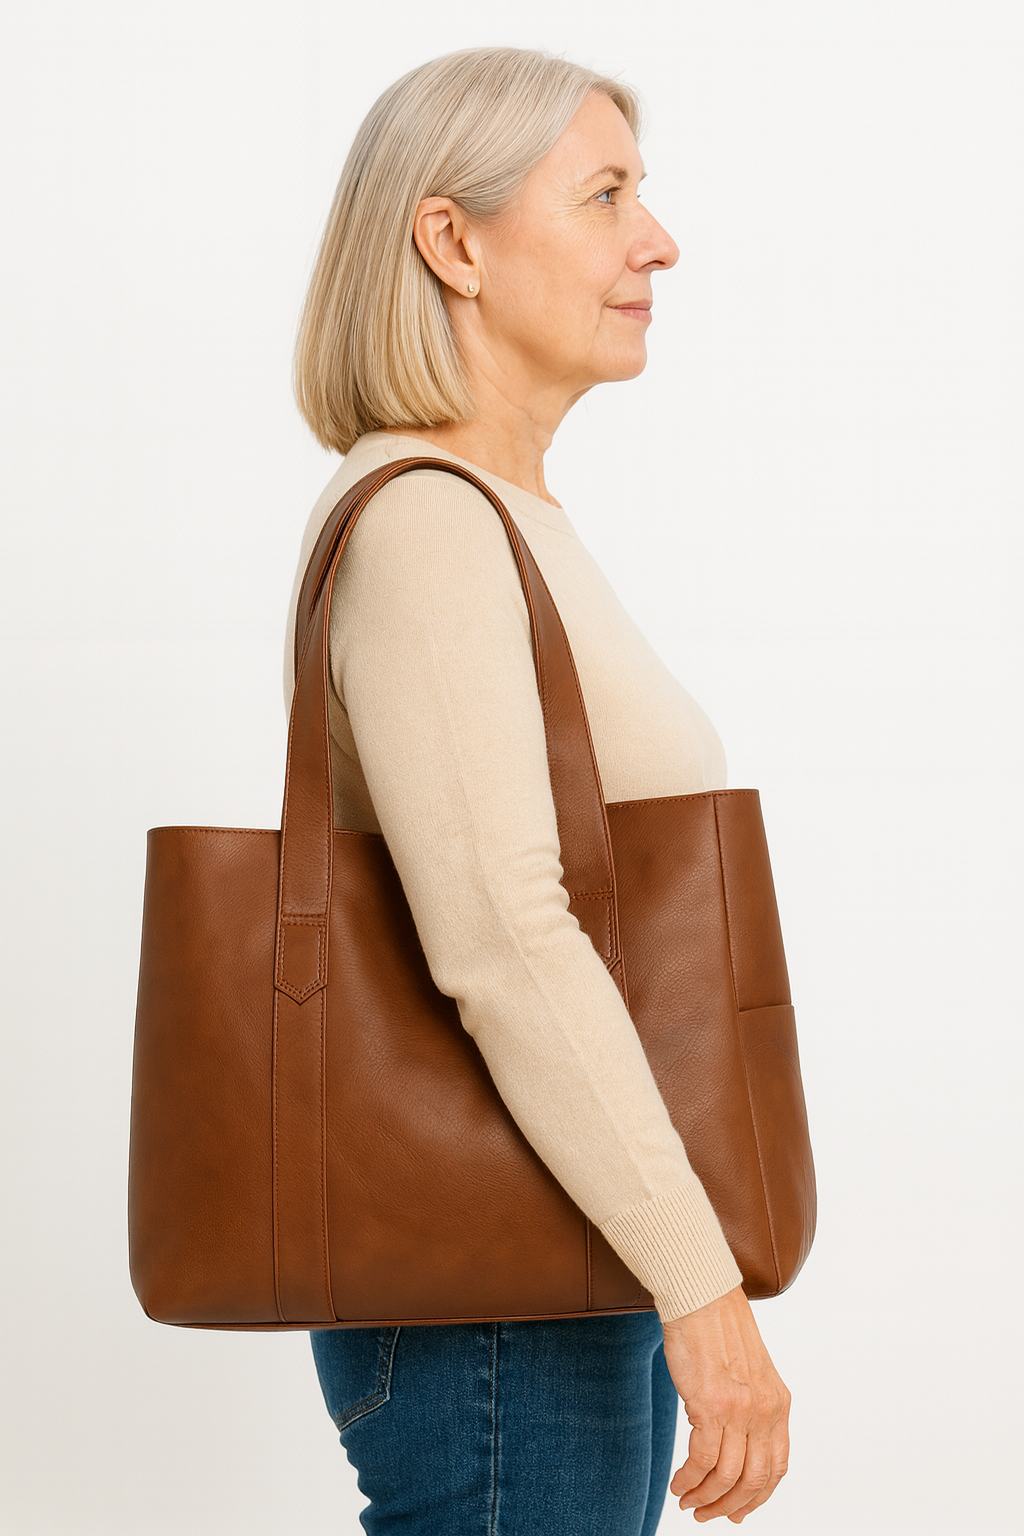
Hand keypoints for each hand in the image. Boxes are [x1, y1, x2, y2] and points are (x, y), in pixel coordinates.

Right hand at [662, 1285, 789, 1522]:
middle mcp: (764, 1411)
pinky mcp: (709, 1404)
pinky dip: (688, 1479)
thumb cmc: (718, 1330)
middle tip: (706, 1515)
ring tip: (686, 1501)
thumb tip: (735, 1450)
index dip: (756, 1499)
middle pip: (753, 1481)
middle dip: (728, 1506)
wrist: (701, 1297)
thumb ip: (751, 1409)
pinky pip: (701, 1460)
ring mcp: (739, 1409)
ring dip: (703, 1497)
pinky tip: (677, 1482)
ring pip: (726, 1477)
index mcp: (779, 1405)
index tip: (736, 1513)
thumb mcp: (750, 1374)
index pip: (776, 1469)